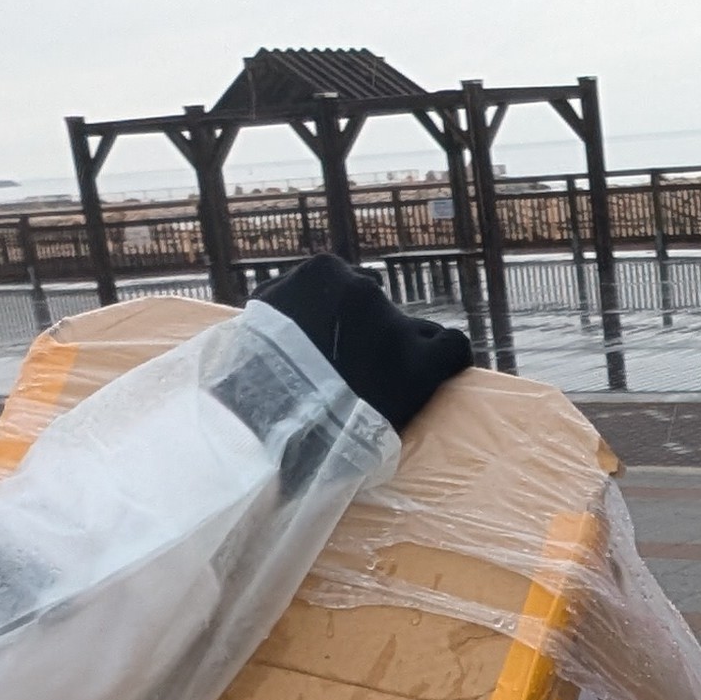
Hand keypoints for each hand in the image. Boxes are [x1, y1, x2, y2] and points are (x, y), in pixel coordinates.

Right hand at [260, 254, 471, 432]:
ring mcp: (393, 326)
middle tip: (357, 379)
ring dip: (404, 356)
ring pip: (416, 331)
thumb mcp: (254, 326)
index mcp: (322, 273)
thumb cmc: (248, 380)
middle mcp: (362, 291)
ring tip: (388, 391)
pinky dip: (449, 358)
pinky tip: (442, 372)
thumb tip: (290, 311)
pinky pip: (453, 348)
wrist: (267, 426)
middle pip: (381, 311)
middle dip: (374, 341)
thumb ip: (281, 310)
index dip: (347, 321)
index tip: (337, 349)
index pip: (349, 285)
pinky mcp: (419, 367)